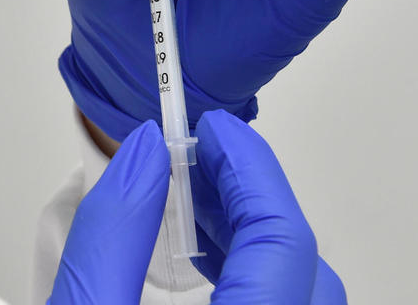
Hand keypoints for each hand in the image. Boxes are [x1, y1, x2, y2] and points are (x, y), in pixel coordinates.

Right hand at [48, 110, 345, 304]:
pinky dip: (253, 271)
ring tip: (196, 197)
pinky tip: (207, 252)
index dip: (251, 171)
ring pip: (302, 291)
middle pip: (305, 265)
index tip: (215, 129)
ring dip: (254, 235)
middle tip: (200, 156)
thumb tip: (145, 156)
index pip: (282, 242)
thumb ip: (112, 237)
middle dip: (252, 197)